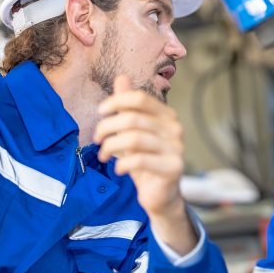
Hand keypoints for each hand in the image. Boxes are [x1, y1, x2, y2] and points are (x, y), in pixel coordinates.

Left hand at [93, 75, 195, 254]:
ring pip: (134, 138)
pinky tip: (118, 169)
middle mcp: (175, 129)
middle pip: (133, 118)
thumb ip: (128, 106)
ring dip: (111, 146)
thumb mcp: (133, 131)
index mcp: (167, 116)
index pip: (140, 99)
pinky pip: (141, 160)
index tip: (100, 112)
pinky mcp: (173, 168)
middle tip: (97, 139)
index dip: (117, 101)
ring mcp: (176, 148)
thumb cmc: (145, 161)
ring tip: (104, 155)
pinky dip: (123, 164)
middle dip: (108, 127)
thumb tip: (122, 77)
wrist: (160, 195)